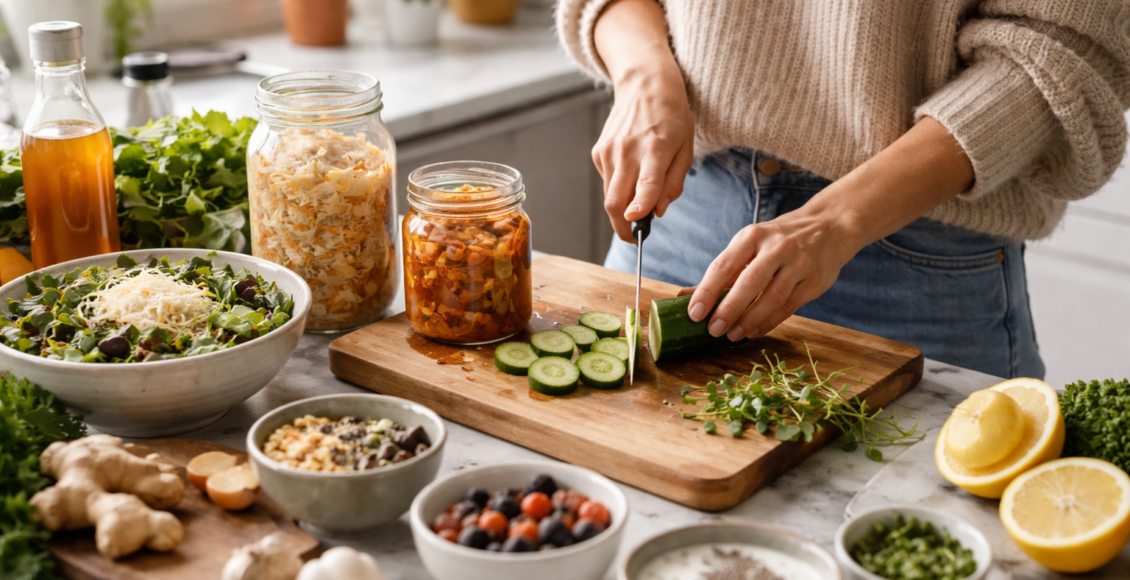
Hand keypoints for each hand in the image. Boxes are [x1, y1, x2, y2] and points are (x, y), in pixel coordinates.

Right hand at [593, 71, 694, 241]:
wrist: (645, 84)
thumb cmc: (672, 117)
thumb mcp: (686, 149)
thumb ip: (673, 183)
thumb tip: (658, 212)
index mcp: (656, 149)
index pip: (646, 185)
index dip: (640, 208)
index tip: (635, 226)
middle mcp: (628, 151)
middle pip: (615, 201)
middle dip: (622, 227)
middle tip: (634, 236)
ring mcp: (609, 152)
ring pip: (609, 196)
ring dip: (622, 208)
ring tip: (639, 200)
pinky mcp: (598, 152)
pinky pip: (607, 182)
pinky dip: (618, 188)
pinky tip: (631, 171)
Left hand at [684, 206, 860, 340]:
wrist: (829, 226)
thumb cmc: (778, 240)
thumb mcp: (749, 245)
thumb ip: (720, 272)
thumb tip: (682, 296)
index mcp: (752, 236)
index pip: (724, 265)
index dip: (707, 291)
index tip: (694, 313)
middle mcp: (776, 247)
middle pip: (749, 282)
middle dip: (729, 309)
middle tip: (713, 330)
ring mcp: (798, 264)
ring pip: (772, 297)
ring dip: (750, 319)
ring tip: (732, 335)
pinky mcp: (814, 281)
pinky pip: (789, 306)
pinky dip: (769, 322)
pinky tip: (753, 332)